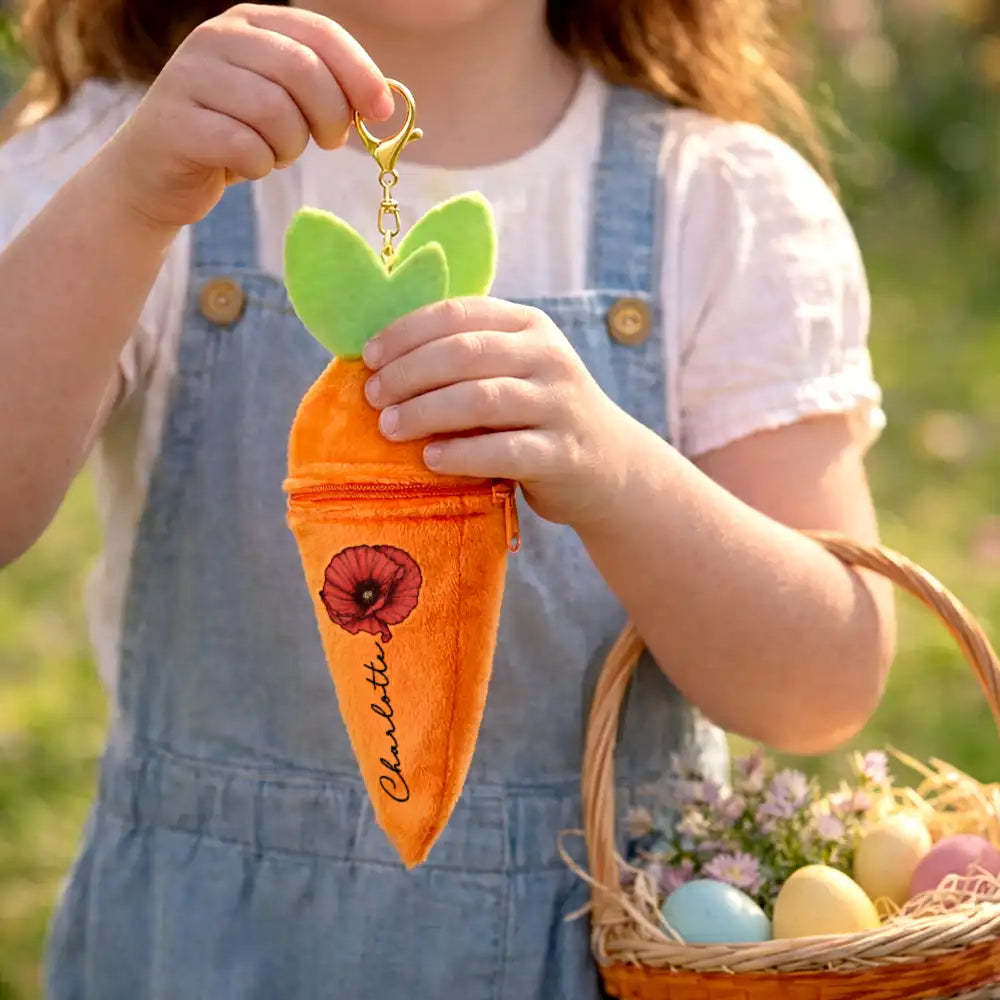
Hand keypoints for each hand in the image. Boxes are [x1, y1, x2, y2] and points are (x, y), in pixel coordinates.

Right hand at [101, 4, 390, 230]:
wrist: (155, 175)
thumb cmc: (232, 136)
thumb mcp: (282, 102)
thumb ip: (324, 90)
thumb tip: (381, 102)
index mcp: (249, 22)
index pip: (320, 33)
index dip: (360, 73)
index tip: (381, 112)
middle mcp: (216, 38)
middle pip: (303, 71)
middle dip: (330, 116)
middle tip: (328, 142)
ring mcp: (189, 76)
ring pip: (276, 112)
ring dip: (290, 147)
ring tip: (275, 152)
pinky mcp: (176, 123)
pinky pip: (246, 148)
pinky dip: (261, 166)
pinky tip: (247, 166)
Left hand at [361, 297, 632, 527]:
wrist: (611, 464)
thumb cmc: (539, 414)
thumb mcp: (515, 369)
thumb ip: (467, 357)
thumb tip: (381, 361)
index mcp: (529, 325)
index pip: (459, 312)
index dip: (406, 332)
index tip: (368, 358)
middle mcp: (548, 357)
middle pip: (464, 352)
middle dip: (408, 373)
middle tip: (373, 397)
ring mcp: (558, 404)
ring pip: (481, 399)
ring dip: (425, 411)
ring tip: (389, 427)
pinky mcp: (562, 453)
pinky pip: (504, 451)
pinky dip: (461, 454)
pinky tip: (430, 459)